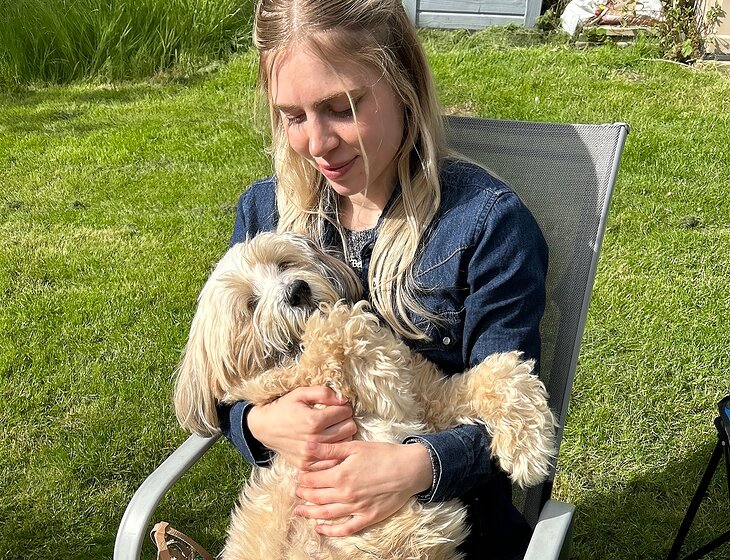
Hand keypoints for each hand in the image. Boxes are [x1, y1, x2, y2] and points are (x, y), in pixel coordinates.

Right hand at [246, 386, 356, 469]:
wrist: (264, 428)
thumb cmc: (284, 407)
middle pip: (349, 428)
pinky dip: (336, 451)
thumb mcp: (300, 393)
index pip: (345, 412)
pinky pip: (334, 460)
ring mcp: (310, 455)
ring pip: (346, 444)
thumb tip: (344, 399)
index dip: (344, 406)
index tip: (338, 406)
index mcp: (313, 420)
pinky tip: (330, 443)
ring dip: (343, 435)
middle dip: (346, 420)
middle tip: (337, 418)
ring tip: (334, 429)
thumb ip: (323, 393)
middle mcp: (313, 440)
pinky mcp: (307, 465)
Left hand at [294, 440, 432, 535]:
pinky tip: (320, 529)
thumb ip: (330, 449)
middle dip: (304, 495)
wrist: (409, 469)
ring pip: (326, 514)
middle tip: (297, 492)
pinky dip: (330, 531)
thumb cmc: (383, 454)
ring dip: (310, 513)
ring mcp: (356, 508)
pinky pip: (345, 529)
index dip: (303, 479)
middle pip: (316, 497)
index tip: (299, 477)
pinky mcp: (367, 517)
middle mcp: (345, 494)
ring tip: (300, 511)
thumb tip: (308, 445)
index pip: (313, 480)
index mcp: (341, 475)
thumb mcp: (355, 447)